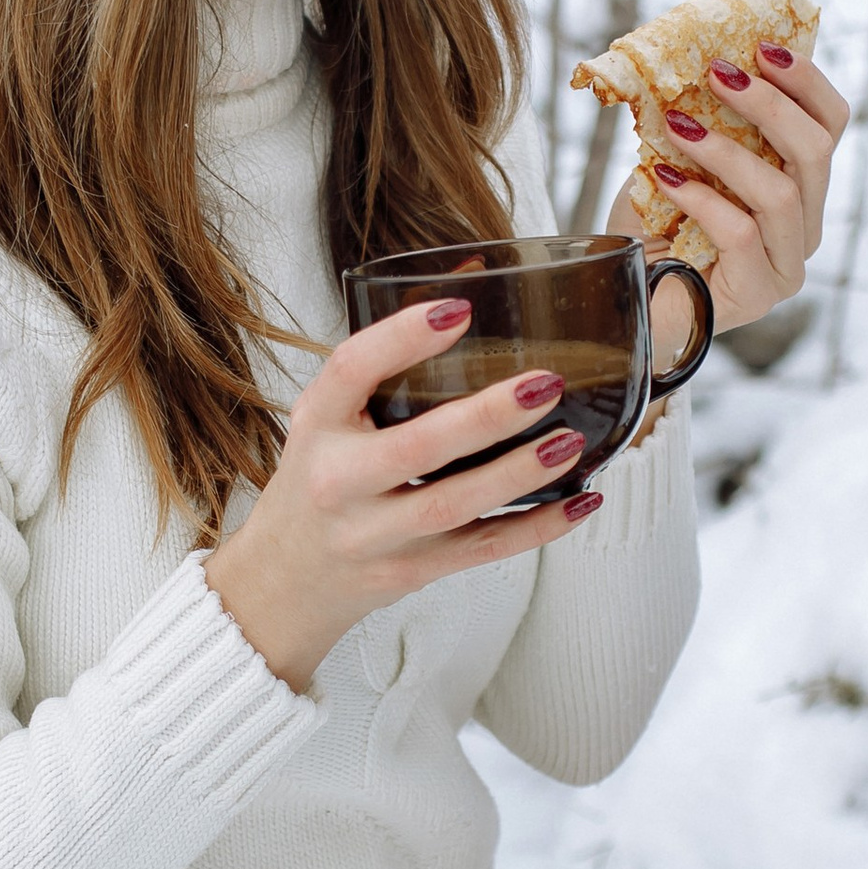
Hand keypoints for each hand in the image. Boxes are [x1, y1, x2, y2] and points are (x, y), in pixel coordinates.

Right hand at [203, 300, 600, 693]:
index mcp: (317, 425)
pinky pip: (481, 550)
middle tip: (544, 383)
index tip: (458, 308)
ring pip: (454, 506)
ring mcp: (373, 534)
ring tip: (569, 441)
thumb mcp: (327, 418)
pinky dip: (536, 528)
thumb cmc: (320, 481)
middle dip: (486, 416)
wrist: (287, 579)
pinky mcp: (408, 571)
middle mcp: (339, 481)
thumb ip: (382, 369)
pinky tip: (580, 500)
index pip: (350, 370)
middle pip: (417, 447)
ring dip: (519, 473)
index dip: (402, 337)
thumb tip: (467, 289)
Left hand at [605, 47, 851, 332]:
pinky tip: (666, 178)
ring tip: (679, 126)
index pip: (830, 125)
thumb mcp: (675, 158)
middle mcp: (804, 227)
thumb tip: (692, 56)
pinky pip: (742, 233)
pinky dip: (701, 197)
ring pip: (783, 193)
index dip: (805, 80)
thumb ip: (698, 119)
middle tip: (719, 73)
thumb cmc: (648, 230)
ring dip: (728, 150)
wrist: (618, 299)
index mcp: (799, 188)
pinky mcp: (758, 294)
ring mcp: (787, 265)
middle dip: (770, 104)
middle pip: (817, 152)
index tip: (762, 45)